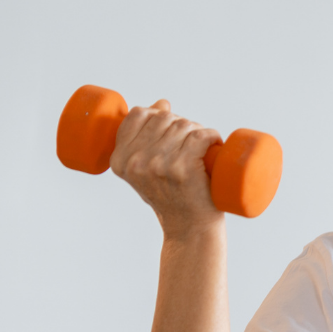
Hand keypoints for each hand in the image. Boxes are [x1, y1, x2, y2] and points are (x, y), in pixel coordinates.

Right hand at [110, 99, 223, 238]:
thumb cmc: (170, 195)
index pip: (138, 115)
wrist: (188, 228)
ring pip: (184, 125)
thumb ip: (145, 137)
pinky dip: (212, 137)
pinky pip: (200, 136)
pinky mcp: (182, 169)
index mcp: (119, 160)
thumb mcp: (146, 169)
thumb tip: (162, 103)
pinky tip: (213, 145)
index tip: (170, 131)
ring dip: (198, 132)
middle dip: (182, 125)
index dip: (158, 115)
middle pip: (165, 118)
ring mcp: (159, 165)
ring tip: (202, 150)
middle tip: (191, 145)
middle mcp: (135, 162)